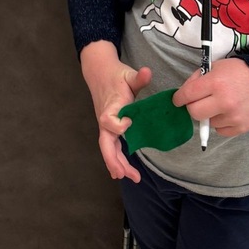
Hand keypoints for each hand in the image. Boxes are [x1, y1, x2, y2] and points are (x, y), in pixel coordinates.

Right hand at [93, 64, 152, 182]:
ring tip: (132, 177)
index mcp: (110, 105)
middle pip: (104, 142)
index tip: (130, 123)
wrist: (100, 74)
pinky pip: (111, 146)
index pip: (108, 120)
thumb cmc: (116, 75)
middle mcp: (105, 118)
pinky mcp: (109, 128)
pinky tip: (121, 171)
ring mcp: (106, 125)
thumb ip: (139, 77)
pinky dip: (116, 159)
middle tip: (124, 174)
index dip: (118, 125)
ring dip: (117, 163)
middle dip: (113, 159)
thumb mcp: (128, 74)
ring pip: (108, 148)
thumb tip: (148, 71)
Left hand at [173, 58, 248, 136]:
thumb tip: (183, 95)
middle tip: (197, 102)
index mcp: (215, 83)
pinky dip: (220, 123)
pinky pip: (221, 131)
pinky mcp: (241, 127)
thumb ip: (197, 79)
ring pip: (208, 123)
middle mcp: (224, 101)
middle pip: (194, 113)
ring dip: (210, 115)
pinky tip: (227, 112)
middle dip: (192, 107)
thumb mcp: (214, 67)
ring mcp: (233, 116)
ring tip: (220, 104)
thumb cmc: (236, 72)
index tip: (177, 100)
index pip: (188, 95)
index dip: (179, 98)